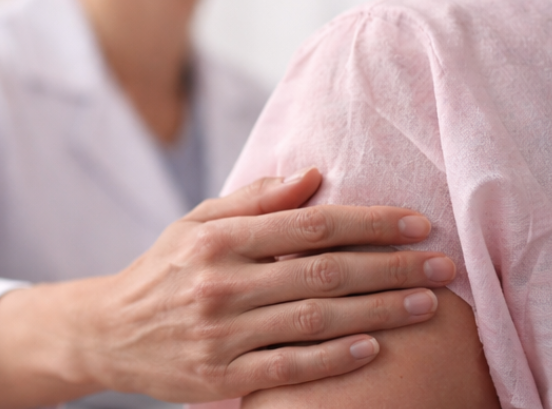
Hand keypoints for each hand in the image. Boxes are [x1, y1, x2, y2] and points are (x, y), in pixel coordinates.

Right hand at [74, 168, 456, 402]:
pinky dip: (336, 358)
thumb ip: (255, 200)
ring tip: (427, 304)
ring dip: (379, 311)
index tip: (417, 222)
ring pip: (316, 319)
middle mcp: (222, 282)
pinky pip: (290, 366)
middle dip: (391, 266)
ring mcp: (222, 332)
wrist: (108, 332)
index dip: (369, 222)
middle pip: (324, 272)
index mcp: (219, 237)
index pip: (310, 224)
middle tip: (443, 264)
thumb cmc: (164, 270)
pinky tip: (376, 347)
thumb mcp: (197, 222)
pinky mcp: (222, 376)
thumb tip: (313, 175)